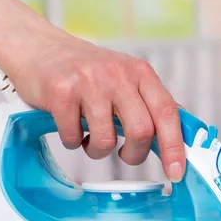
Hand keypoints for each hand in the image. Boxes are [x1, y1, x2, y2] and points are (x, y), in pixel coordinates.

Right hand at [0, 28, 185, 181]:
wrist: (39, 47)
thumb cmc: (86, 69)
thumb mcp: (125, 76)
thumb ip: (150, 102)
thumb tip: (181, 132)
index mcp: (140, 72)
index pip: (167, 112)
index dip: (174, 146)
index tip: (176, 172)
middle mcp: (118, 74)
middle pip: (141, 131)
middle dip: (134, 154)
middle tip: (124, 155)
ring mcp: (89, 81)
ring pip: (106, 140)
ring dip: (98, 150)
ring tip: (90, 138)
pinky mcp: (61, 91)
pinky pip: (73, 138)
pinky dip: (73, 142)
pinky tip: (69, 126)